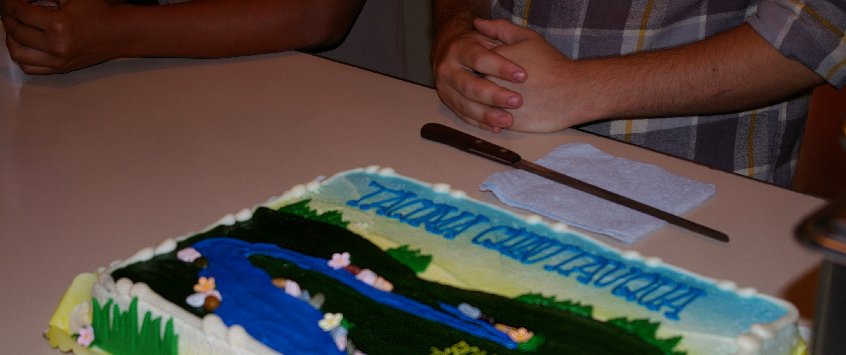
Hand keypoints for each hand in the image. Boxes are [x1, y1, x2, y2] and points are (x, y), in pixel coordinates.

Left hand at [3, 0, 121, 73]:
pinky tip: (25, 43)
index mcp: (58, 26)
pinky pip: (29, 68)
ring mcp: (58, 61)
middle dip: (8, 16)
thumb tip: (18, 2)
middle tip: (11, 9)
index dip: (9, 2)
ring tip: (15, 26)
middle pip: (15, 31)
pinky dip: (21, 55)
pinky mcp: (60, 69)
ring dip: (11, 37)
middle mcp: (56, 47)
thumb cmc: (98, 12)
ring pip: (17, 52)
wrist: (119, 33)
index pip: (19, 12)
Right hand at [432, 17, 527, 131]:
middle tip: (517, 101)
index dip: (501, 68)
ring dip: (487, 115)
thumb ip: (497, 29)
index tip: (523, 76)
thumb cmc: (477, 45)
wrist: (450, 54)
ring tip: (508, 119)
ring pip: (465, 105)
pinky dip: (480, 124)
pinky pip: (464, 117)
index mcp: (459, 49)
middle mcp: (448, 69)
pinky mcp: (448, 103)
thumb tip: (486, 24)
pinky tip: (497, 127)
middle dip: (494, 95)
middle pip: (470, 86)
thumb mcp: (488, 35)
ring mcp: (445, 89)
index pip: (480, 59)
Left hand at [476, 19, 605, 132]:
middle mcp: (490, 82)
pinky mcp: (504, 121)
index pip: (473, 62)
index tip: (494, 69)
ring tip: (507, 100)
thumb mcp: (528, 38)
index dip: (482, 65)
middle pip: (472, 84)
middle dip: (482, 84)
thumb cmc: (550, 64)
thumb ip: (500, 29)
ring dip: (487, 103)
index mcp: (491, 60)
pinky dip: (494, 118)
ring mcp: (496, 104)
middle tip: (503, 86)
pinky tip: (505, 113)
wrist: (571, 92)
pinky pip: (490, 121)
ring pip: (479, 105)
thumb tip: (477, 23)